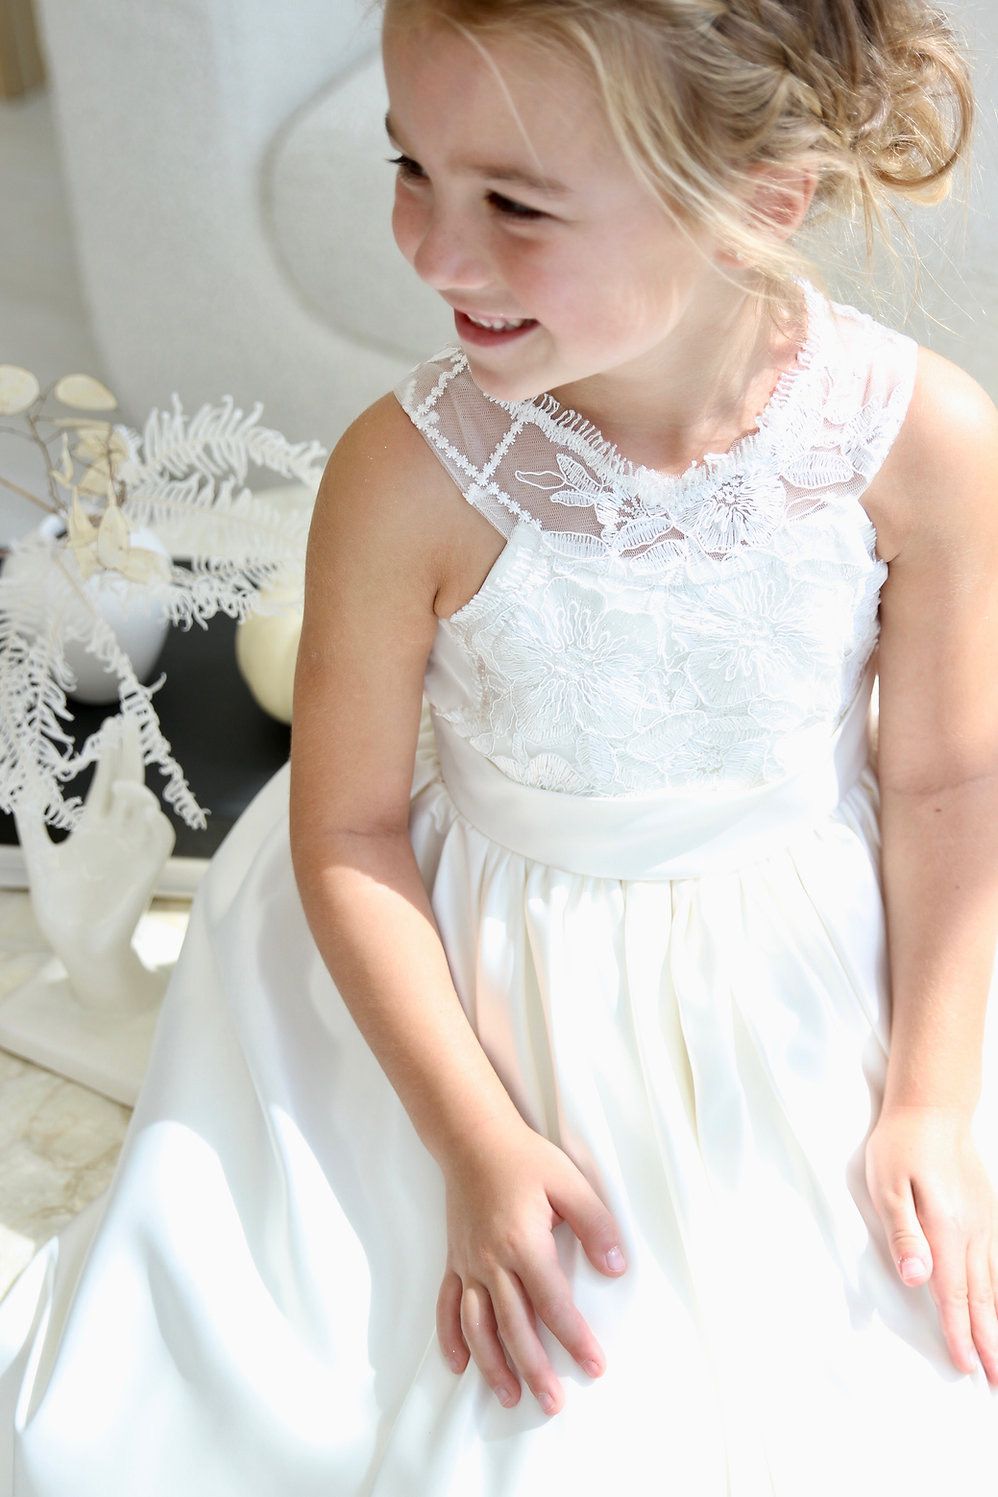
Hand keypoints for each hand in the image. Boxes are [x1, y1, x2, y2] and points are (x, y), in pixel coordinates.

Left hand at [14, 714, 175, 1010]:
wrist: (76, 946)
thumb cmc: (60, 909)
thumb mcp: (40, 859)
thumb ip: (34, 825)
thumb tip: (26, 789)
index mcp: (94, 829)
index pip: (106, 782)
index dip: (110, 754)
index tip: (112, 725)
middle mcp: (118, 834)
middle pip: (129, 784)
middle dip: (129, 754)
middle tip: (128, 724)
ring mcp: (133, 850)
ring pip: (146, 807)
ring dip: (139, 788)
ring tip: (125, 776)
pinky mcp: (146, 870)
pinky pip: (158, 838)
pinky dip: (154, 820)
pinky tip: (143, 805)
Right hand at [436, 1121, 627, 1417]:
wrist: (472, 1139)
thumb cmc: (525, 1158)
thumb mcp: (569, 1182)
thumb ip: (595, 1225)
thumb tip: (616, 1269)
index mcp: (523, 1243)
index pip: (553, 1303)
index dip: (575, 1339)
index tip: (595, 1367)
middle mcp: (491, 1261)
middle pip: (514, 1326)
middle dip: (535, 1368)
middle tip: (553, 1405)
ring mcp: (468, 1263)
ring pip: (478, 1326)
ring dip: (493, 1365)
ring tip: (510, 1396)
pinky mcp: (454, 1260)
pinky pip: (448, 1306)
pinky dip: (450, 1339)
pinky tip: (459, 1366)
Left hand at [865, 1104, 997, 1383]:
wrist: (934, 1106)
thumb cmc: (902, 1145)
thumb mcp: (888, 1186)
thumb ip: (904, 1234)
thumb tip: (917, 1279)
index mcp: (946, 1232)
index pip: (953, 1296)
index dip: (960, 1335)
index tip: (968, 1371)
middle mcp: (973, 1234)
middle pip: (982, 1300)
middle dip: (989, 1345)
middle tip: (996, 1384)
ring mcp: (984, 1224)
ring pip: (994, 1285)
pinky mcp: (986, 1214)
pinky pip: (996, 1265)